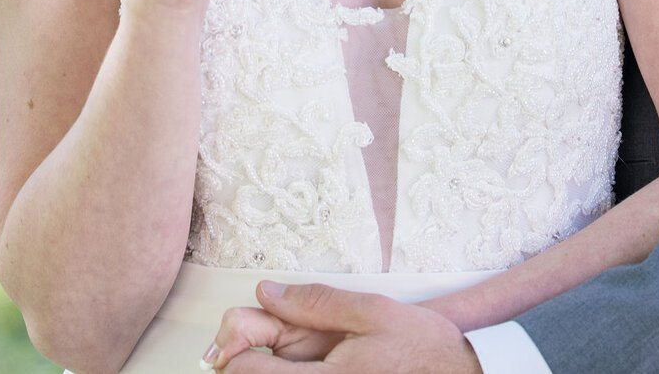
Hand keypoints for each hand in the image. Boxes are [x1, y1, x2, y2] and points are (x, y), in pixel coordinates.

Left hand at [207, 283, 481, 371]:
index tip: (243, 333)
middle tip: (257, 345)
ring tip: (282, 357)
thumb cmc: (423, 349)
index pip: (246, 372)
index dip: (235, 348)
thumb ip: (316, 302)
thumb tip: (267, 292)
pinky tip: (306, 368)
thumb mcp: (373, 312)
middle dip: (247, 363)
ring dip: (270, 372)